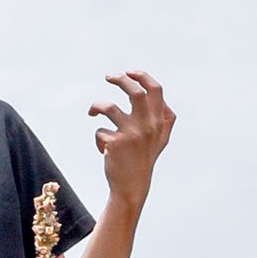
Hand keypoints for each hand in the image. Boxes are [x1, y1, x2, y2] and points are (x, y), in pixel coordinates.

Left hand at [89, 69, 175, 207]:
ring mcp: (133, 134)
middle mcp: (149, 125)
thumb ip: (164, 118)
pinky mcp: (116, 143)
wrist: (132, 185)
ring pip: (108, 107)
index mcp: (161, 122)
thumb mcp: (161, 139)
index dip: (142, 77)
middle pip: (134, 92)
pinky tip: (104, 151)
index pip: (156, 91)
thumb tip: (156, 96)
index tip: (129, 72)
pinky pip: (99, 131)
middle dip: (120, 80)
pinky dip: (98, 139)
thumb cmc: (144, 159)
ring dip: (96, 106)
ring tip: (92, 112)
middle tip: (108, 77)